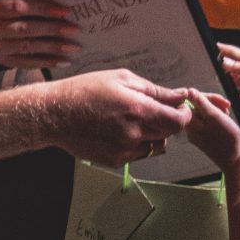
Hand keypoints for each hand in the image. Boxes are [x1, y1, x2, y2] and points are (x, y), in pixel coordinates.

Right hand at [0, 0, 82, 70]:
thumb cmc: (5, 14)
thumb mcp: (9, 3)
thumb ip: (29, 2)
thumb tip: (60, 9)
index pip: (20, 7)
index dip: (43, 8)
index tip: (65, 11)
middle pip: (25, 28)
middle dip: (52, 29)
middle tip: (74, 29)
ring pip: (28, 47)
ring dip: (53, 47)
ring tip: (73, 47)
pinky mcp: (5, 61)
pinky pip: (28, 63)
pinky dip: (47, 62)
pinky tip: (63, 61)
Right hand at [43, 69, 192, 166]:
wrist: (56, 114)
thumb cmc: (85, 91)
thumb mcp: (121, 79)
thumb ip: (155, 90)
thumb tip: (179, 96)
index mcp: (138, 110)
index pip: (178, 121)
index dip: (184, 114)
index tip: (180, 108)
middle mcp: (134, 133)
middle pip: (169, 134)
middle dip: (168, 121)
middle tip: (155, 110)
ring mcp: (125, 150)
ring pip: (156, 146)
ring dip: (154, 134)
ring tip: (134, 120)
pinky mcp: (116, 160)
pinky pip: (139, 154)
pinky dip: (137, 143)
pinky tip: (120, 130)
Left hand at [183, 89, 239, 190]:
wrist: (235, 159)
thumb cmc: (227, 139)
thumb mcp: (214, 116)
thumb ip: (200, 102)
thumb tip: (189, 90)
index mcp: (189, 122)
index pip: (191, 100)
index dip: (206, 97)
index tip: (220, 101)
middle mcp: (190, 128)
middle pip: (197, 106)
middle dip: (213, 103)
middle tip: (226, 107)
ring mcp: (197, 133)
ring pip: (204, 113)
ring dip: (217, 109)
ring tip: (227, 114)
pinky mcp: (204, 136)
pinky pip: (208, 121)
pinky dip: (217, 117)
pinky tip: (226, 120)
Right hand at [217, 44, 239, 123]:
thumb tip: (225, 62)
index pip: (237, 54)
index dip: (225, 50)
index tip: (214, 46)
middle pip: (234, 69)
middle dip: (224, 69)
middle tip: (213, 68)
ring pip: (235, 84)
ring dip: (229, 84)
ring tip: (220, 83)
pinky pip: (239, 98)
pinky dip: (235, 98)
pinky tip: (231, 99)